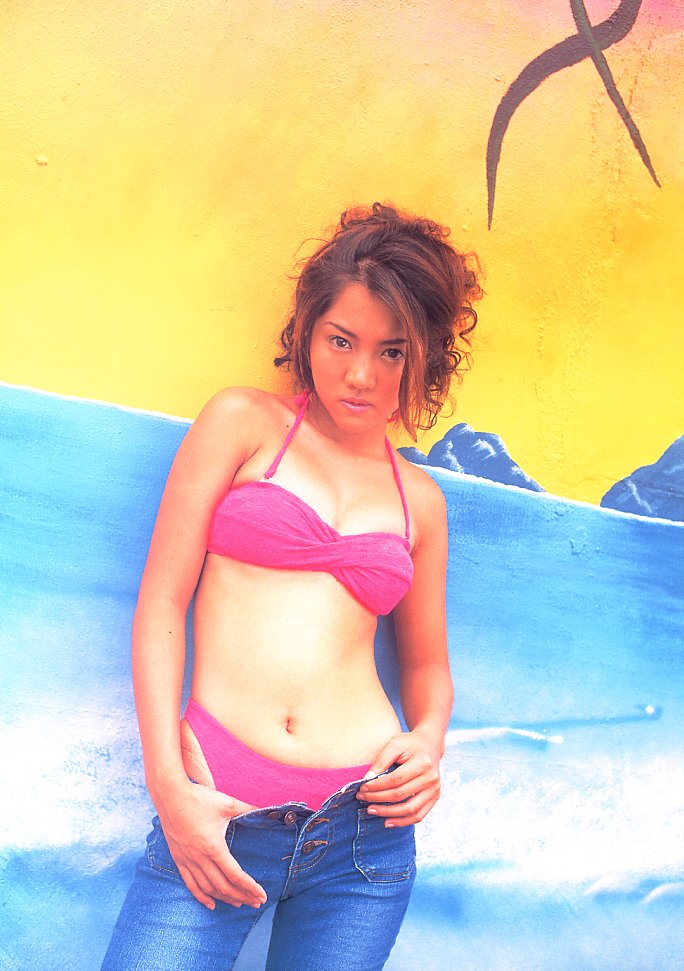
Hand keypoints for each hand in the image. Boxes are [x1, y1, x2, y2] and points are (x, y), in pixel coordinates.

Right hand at [155, 778, 266, 910]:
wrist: (170, 795)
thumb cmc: (200, 798)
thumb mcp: (227, 803)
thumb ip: (248, 810)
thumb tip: (270, 810)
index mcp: (213, 847)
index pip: (235, 875)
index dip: (250, 887)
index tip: (262, 895)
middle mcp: (199, 858)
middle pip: (223, 886)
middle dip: (242, 896)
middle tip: (256, 902)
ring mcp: (187, 860)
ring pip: (208, 888)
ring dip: (225, 898)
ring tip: (239, 903)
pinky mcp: (178, 859)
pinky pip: (190, 884)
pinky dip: (202, 896)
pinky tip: (211, 904)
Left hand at [356, 730, 441, 826]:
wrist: (430, 745)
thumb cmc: (409, 744)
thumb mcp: (394, 744)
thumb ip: (381, 761)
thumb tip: (366, 780)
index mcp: (422, 762)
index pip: (395, 779)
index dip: (377, 786)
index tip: (362, 787)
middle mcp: (431, 778)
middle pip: (401, 795)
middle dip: (378, 798)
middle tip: (361, 798)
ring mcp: (435, 790)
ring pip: (410, 809)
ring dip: (388, 813)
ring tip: (371, 810)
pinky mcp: (435, 798)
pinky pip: (418, 815)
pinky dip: (402, 821)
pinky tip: (387, 821)